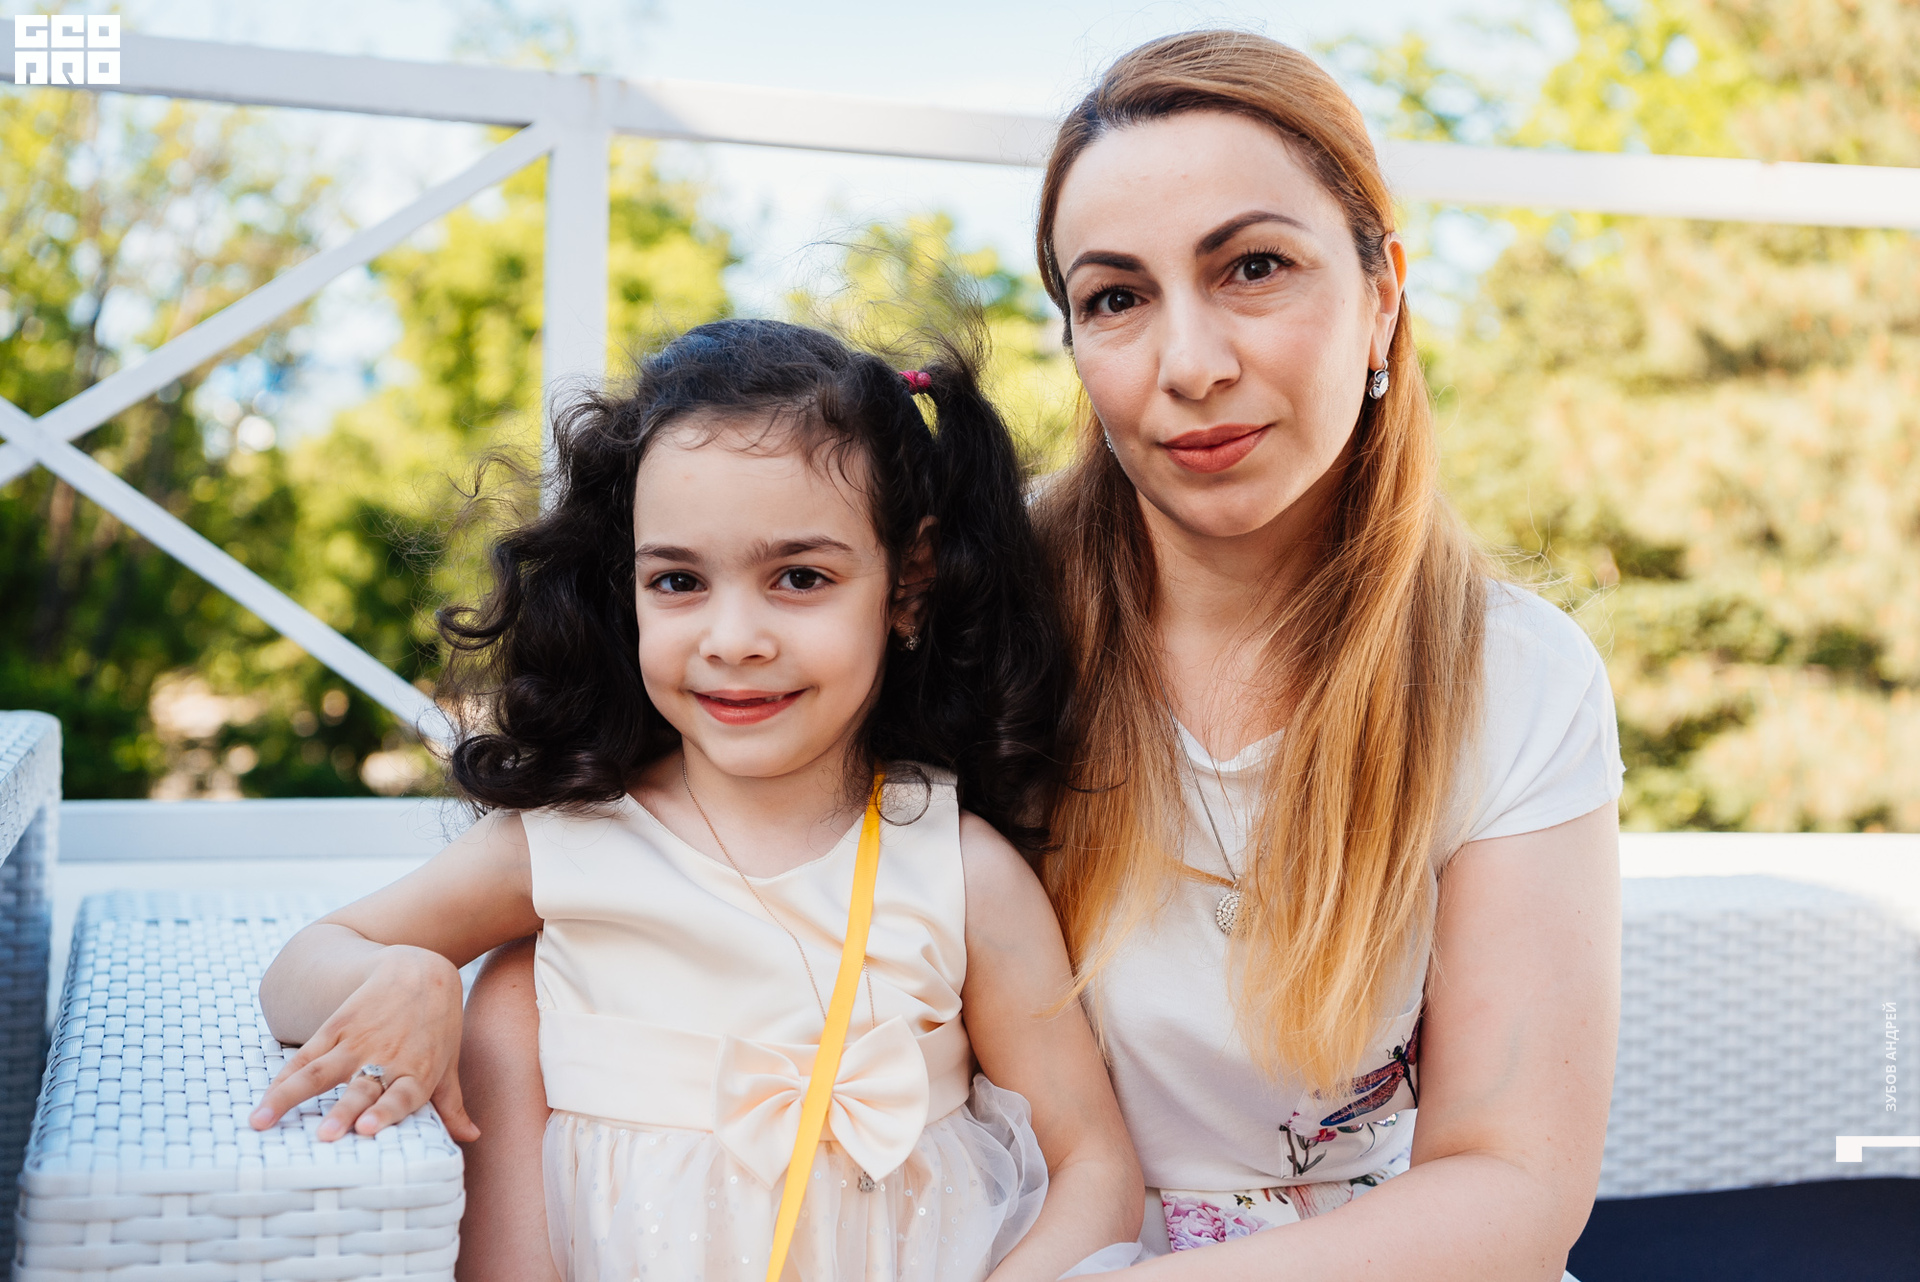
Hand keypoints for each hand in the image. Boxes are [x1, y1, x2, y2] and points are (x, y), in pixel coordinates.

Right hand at [250, 944, 480, 1142]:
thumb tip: (471, 1137)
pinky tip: (265, 1099)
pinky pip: (304, 1056)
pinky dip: (283, 1078)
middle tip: (325, 1136)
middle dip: (343, 1113)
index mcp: (417, 1073)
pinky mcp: (335, 1026)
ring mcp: (356, 1042)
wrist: (420, 969)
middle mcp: (385, 1059)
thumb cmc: (437, 1025)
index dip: (384, 1113)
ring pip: (319, 1072)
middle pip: (360, 1089)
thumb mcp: (448, 1062)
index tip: (366, 1129)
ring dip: (289, 1097)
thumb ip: (452, 1103)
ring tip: (262, 1120)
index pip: (401, 1097)